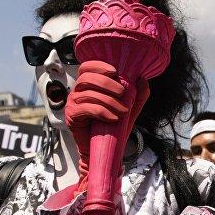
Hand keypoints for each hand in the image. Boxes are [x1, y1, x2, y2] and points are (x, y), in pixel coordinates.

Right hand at [65, 60, 149, 178]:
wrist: (106, 148)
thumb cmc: (114, 126)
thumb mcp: (130, 108)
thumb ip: (137, 94)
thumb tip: (142, 79)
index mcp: (88, 85)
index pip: (87, 67)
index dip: (99, 66)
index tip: (115, 71)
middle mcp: (78, 91)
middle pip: (87, 78)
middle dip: (107, 83)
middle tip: (123, 93)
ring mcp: (72, 103)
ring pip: (89, 94)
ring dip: (109, 101)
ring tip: (122, 111)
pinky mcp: (72, 116)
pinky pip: (86, 109)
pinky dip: (102, 112)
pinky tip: (113, 118)